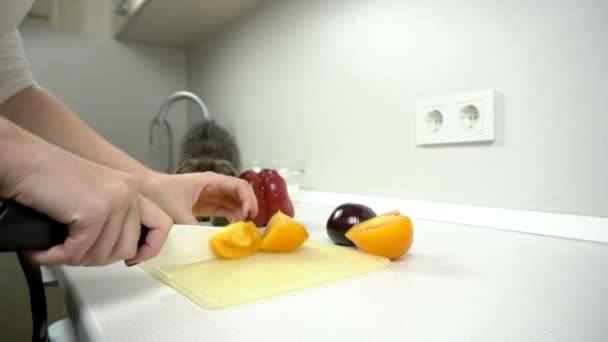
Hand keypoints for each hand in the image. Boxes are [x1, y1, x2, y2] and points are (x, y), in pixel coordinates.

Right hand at [1, 132, 171, 265]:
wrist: (21, 160)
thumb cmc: (47, 177)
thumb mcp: (94, 195)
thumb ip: (113, 217)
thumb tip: (122, 251)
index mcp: (131, 188)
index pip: (162, 225)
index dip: (148, 249)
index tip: (132, 259)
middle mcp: (128, 192)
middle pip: (126, 248)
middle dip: (96, 258)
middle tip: (73, 253)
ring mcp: (114, 201)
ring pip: (102, 255)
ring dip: (74, 258)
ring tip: (55, 249)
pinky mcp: (93, 212)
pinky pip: (78, 252)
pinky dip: (56, 257)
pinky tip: (44, 250)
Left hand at [141, 171, 257, 224]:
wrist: (145, 189)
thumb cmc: (160, 192)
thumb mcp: (177, 211)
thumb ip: (192, 226)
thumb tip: (206, 241)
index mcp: (211, 181)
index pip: (239, 186)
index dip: (248, 200)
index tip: (247, 215)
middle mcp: (214, 186)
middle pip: (241, 193)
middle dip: (249, 206)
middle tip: (249, 224)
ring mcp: (211, 194)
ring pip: (235, 202)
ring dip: (241, 213)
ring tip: (241, 228)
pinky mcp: (206, 204)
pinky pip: (225, 209)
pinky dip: (232, 217)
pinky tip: (232, 227)